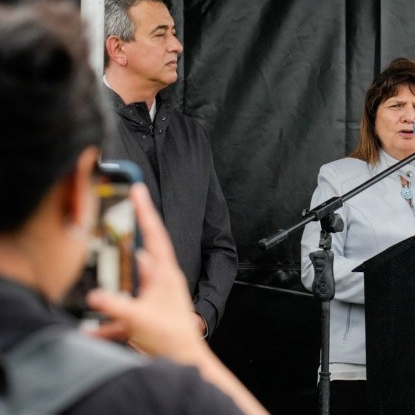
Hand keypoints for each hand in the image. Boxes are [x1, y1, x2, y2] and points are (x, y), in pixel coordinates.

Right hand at [88, 184, 268, 413]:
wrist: (186, 362)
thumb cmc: (172, 338)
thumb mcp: (139, 319)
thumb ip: (115, 307)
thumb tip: (93, 296)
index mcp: (165, 273)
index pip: (155, 234)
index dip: (145, 211)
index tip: (137, 189)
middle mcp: (160, 281)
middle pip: (137, 256)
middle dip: (119, 248)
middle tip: (102, 234)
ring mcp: (153, 297)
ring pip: (127, 285)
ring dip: (111, 289)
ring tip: (91, 287)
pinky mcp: (145, 315)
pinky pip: (122, 313)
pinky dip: (107, 321)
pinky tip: (91, 331)